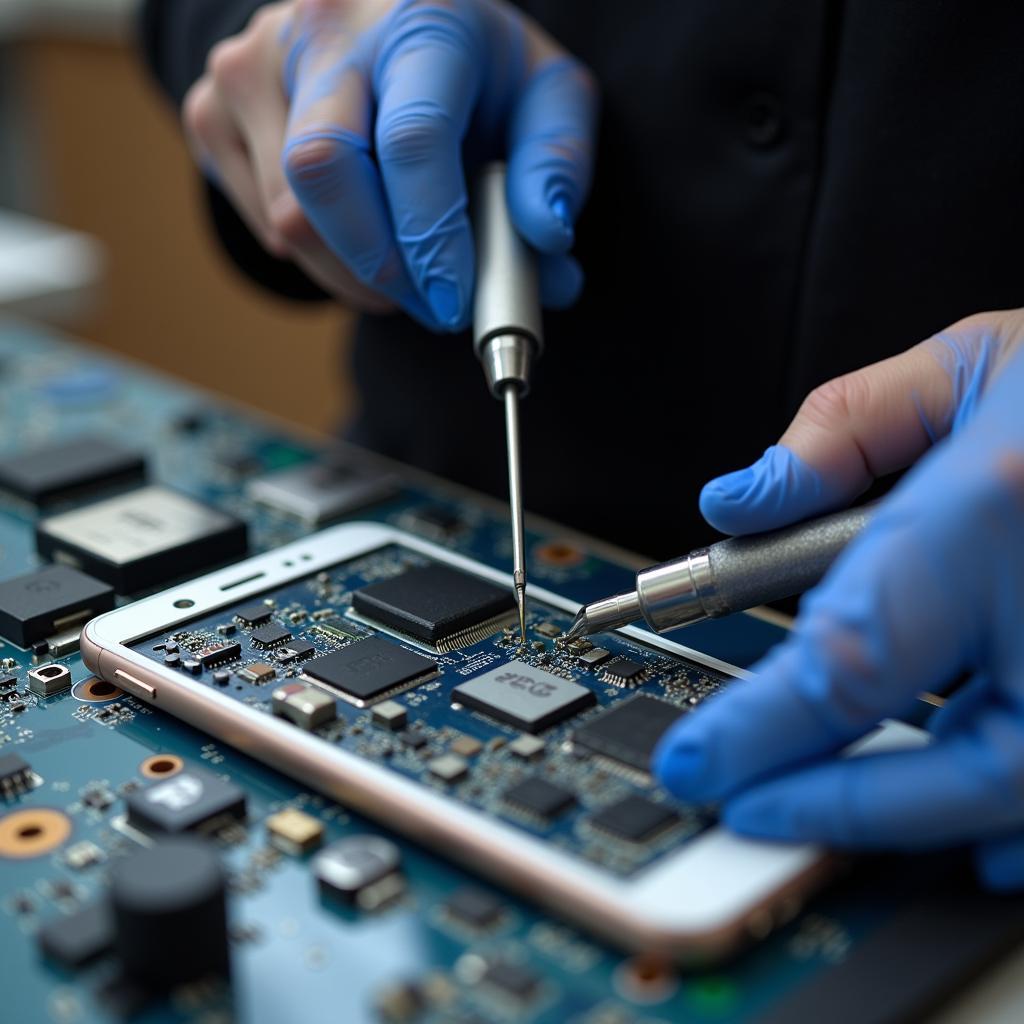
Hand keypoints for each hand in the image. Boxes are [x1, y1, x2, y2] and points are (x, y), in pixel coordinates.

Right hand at [182, 0, 596, 328]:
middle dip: (381, 267)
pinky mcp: (214, 107)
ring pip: (289, 218)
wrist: (382, 21)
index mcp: (419, 16)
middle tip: (430, 304)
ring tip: (407, 266)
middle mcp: (323, 27)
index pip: (412, 140)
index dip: (433, 239)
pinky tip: (357, 232)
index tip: (456, 302)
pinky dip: (317, 256)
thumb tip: (545, 238)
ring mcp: (254, 63)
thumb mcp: (544, 96)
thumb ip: (557, 163)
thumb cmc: (474, 69)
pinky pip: (262, 223)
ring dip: (356, 275)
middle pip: (322, 174)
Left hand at [654, 309, 1023, 889]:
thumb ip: (843, 432)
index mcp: (999, 505)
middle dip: (835, 804)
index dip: (762, 731)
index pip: (853, 658)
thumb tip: (739, 500)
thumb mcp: (976, 365)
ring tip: (817, 800)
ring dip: (910, 814)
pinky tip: (963, 830)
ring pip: (1018, 795)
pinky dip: (1005, 818)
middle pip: (956, 771)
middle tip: (749, 805)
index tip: (698, 763)